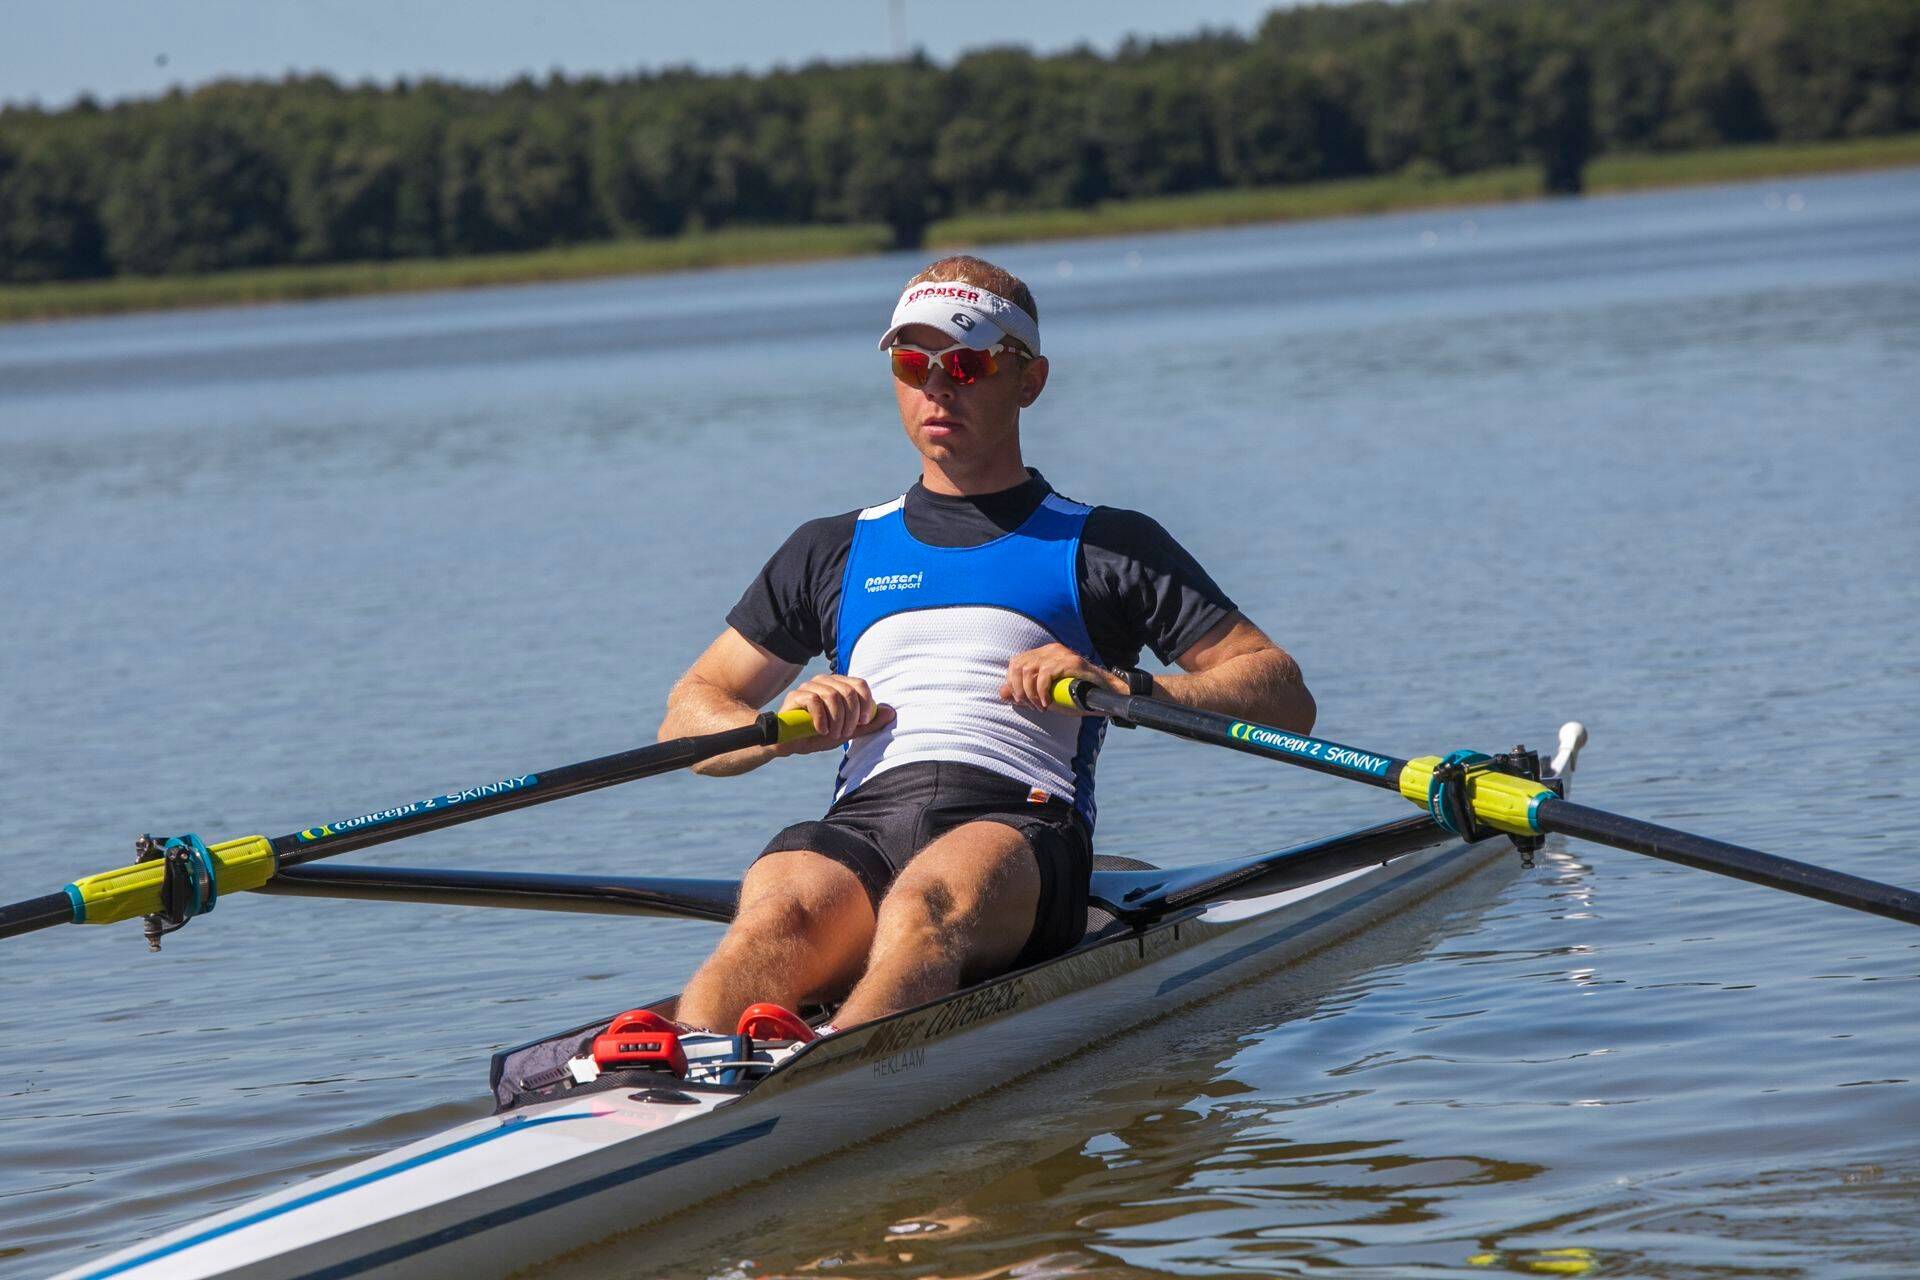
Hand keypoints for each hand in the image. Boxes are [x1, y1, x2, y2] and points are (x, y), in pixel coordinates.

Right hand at [775, 674, 894, 754]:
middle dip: (850, 716)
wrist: (791, 743)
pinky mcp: (795, 695)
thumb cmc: (820, 735)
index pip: (860, 684)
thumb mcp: (847, 731)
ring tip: (832, 733)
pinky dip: (821, 719)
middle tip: (845, 732)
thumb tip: (891, 712)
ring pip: (832, 695)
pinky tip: (820, 730)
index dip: (865, 703)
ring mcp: (809, 686)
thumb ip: (868, 724)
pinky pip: (814, 701)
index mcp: (839, 685)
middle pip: (848, 691)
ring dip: (836, 720)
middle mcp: (825, 681)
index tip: (863, 722)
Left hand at [999, 643, 1124, 714]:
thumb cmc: (1076, 696)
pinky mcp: (1070, 662)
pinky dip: (1041, 691)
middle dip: (1019, 689)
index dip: (1012, 682)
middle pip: (1018, 665)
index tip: (1020, 700)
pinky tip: (1047, 702)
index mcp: (1044, 654)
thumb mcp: (1045, 696)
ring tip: (1039, 706)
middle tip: (1029, 705)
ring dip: (1030, 693)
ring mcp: (1061, 654)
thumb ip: (1024, 693)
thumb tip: (1001, 692)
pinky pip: (1045, 674)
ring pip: (1029, 669)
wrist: (1106, 696)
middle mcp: (1051, 650)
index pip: (1016, 662)